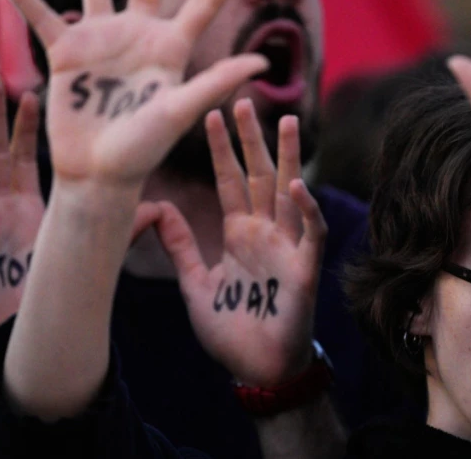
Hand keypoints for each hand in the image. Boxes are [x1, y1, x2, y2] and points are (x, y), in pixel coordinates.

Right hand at [0, 0, 267, 189]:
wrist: (99, 173)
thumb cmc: (145, 148)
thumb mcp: (180, 111)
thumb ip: (214, 81)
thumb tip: (261, 62)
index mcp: (173, 47)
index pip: (205, 1)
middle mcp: (140, 36)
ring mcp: (103, 41)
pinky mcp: (67, 54)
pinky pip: (42, 17)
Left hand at [156, 100, 325, 386]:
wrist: (255, 368)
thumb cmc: (230, 328)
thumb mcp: (195, 281)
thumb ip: (181, 245)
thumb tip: (159, 207)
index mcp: (238, 233)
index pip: (230, 181)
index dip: (222, 149)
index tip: (212, 114)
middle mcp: (264, 232)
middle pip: (259, 176)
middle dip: (252, 140)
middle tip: (243, 101)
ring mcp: (286, 247)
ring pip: (289, 193)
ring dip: (288, 159)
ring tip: (286, 122)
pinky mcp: (305, 268)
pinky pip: (310, 232)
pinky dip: (306, 209)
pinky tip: (297, 185)